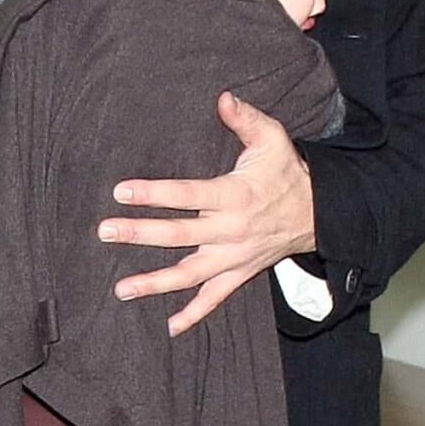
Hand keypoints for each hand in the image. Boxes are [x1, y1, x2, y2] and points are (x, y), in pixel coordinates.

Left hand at [98, 93, 315, 337]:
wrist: (319, 212)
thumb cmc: (287, 173)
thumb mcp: (273, 139)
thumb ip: (246, 119)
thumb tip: (222, 98)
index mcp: (233, 195)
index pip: (187, 194)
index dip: (154, 193)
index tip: (121, 191)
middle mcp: (230, 230)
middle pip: (179, 235)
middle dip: (140, 234)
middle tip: (106, 232)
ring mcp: (233, 257)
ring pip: (189, 273)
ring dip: (155, 283)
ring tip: (121, 289)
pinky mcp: (239, 273)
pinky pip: (215, 299)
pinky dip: (194, 314)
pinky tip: (170, 327)